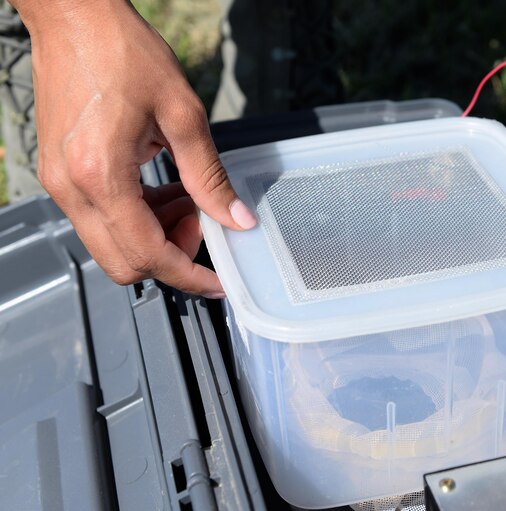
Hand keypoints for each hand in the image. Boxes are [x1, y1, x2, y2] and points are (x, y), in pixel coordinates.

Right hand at [15, 0, 255, 295]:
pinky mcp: (62, 175)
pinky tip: (162, 189)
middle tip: (201, 223)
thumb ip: (209, 176)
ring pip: (111, 245)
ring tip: (185, 199)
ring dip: (154, 236)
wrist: (74, 17)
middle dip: (171, 256)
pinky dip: (136, 217)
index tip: (216, 282)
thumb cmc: (122, 52)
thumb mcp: (183, 114)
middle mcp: (73, 188)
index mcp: (102, 175)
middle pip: (124, 263)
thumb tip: (236, 218)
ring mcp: (62, 183)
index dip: (189, 275)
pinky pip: (101, 219)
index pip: (148, 255)